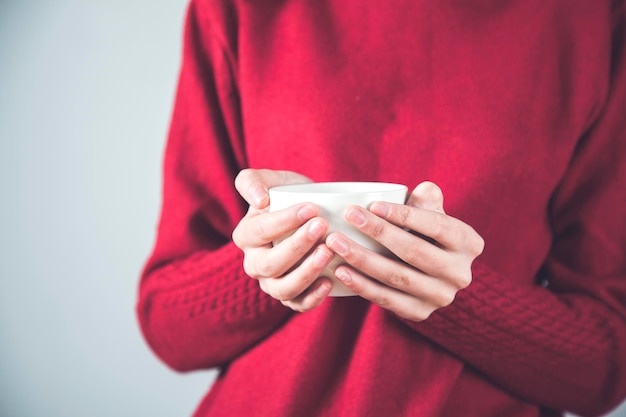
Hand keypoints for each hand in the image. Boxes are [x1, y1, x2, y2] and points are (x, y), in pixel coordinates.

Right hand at [232, 169, 333, 310]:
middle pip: (271, 264)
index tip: (311, 207)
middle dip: (297, 246)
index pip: (260, 231)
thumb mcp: (270, 179)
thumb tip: (260, 201)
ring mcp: (271, 283)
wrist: (311, 214)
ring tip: (328, 252)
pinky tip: (330, 282)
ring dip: (306, 273)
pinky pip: (298, 305)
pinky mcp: (291, 296)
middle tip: (322, 226)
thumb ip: (252, 181)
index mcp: (245, 235)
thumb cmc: (289, 194)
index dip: (284, 221)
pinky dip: (313, 298)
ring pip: (283, 289)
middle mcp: (254, 263)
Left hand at [325, 181, 484, 321]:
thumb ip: (428, 199)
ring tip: (335, 243)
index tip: (373, 204)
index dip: (404, 215)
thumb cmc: (424, 232)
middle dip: (378, 232)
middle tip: (349, 216)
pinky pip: (386, 299)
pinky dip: (361, 285)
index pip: (436, 226)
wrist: (426, 271)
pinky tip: (340, 271)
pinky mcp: (419, 313)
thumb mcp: (432, 212)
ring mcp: (441, 297)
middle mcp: (460, 274)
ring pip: (396, 276)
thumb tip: (425, 191)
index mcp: (469, 243)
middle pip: (413, 251)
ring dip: (362, 259)